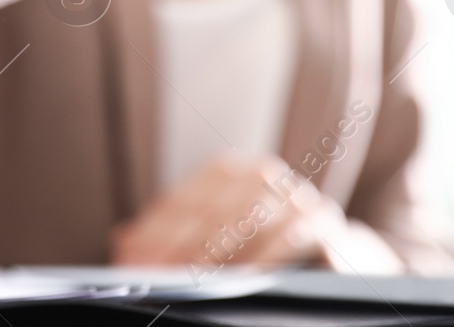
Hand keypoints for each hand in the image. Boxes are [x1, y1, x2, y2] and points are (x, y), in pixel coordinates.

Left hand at [111, 153, 346, 268]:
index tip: (134, 261)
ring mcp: (295, 195)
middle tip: (160, 275)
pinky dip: (269, 256)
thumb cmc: (256, 254)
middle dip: (182, 246)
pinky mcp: (323, 222)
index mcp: (229, 173)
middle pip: (214, 210)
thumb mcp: (211, 244)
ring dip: (221, 250)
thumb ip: (168, 240)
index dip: (157, 232)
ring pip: (251, 217)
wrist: (331, 260)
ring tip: (196, 279)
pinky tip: (248, 278)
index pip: (185, 200)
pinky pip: (295, 234)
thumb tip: (122, 242)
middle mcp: (262, 176)